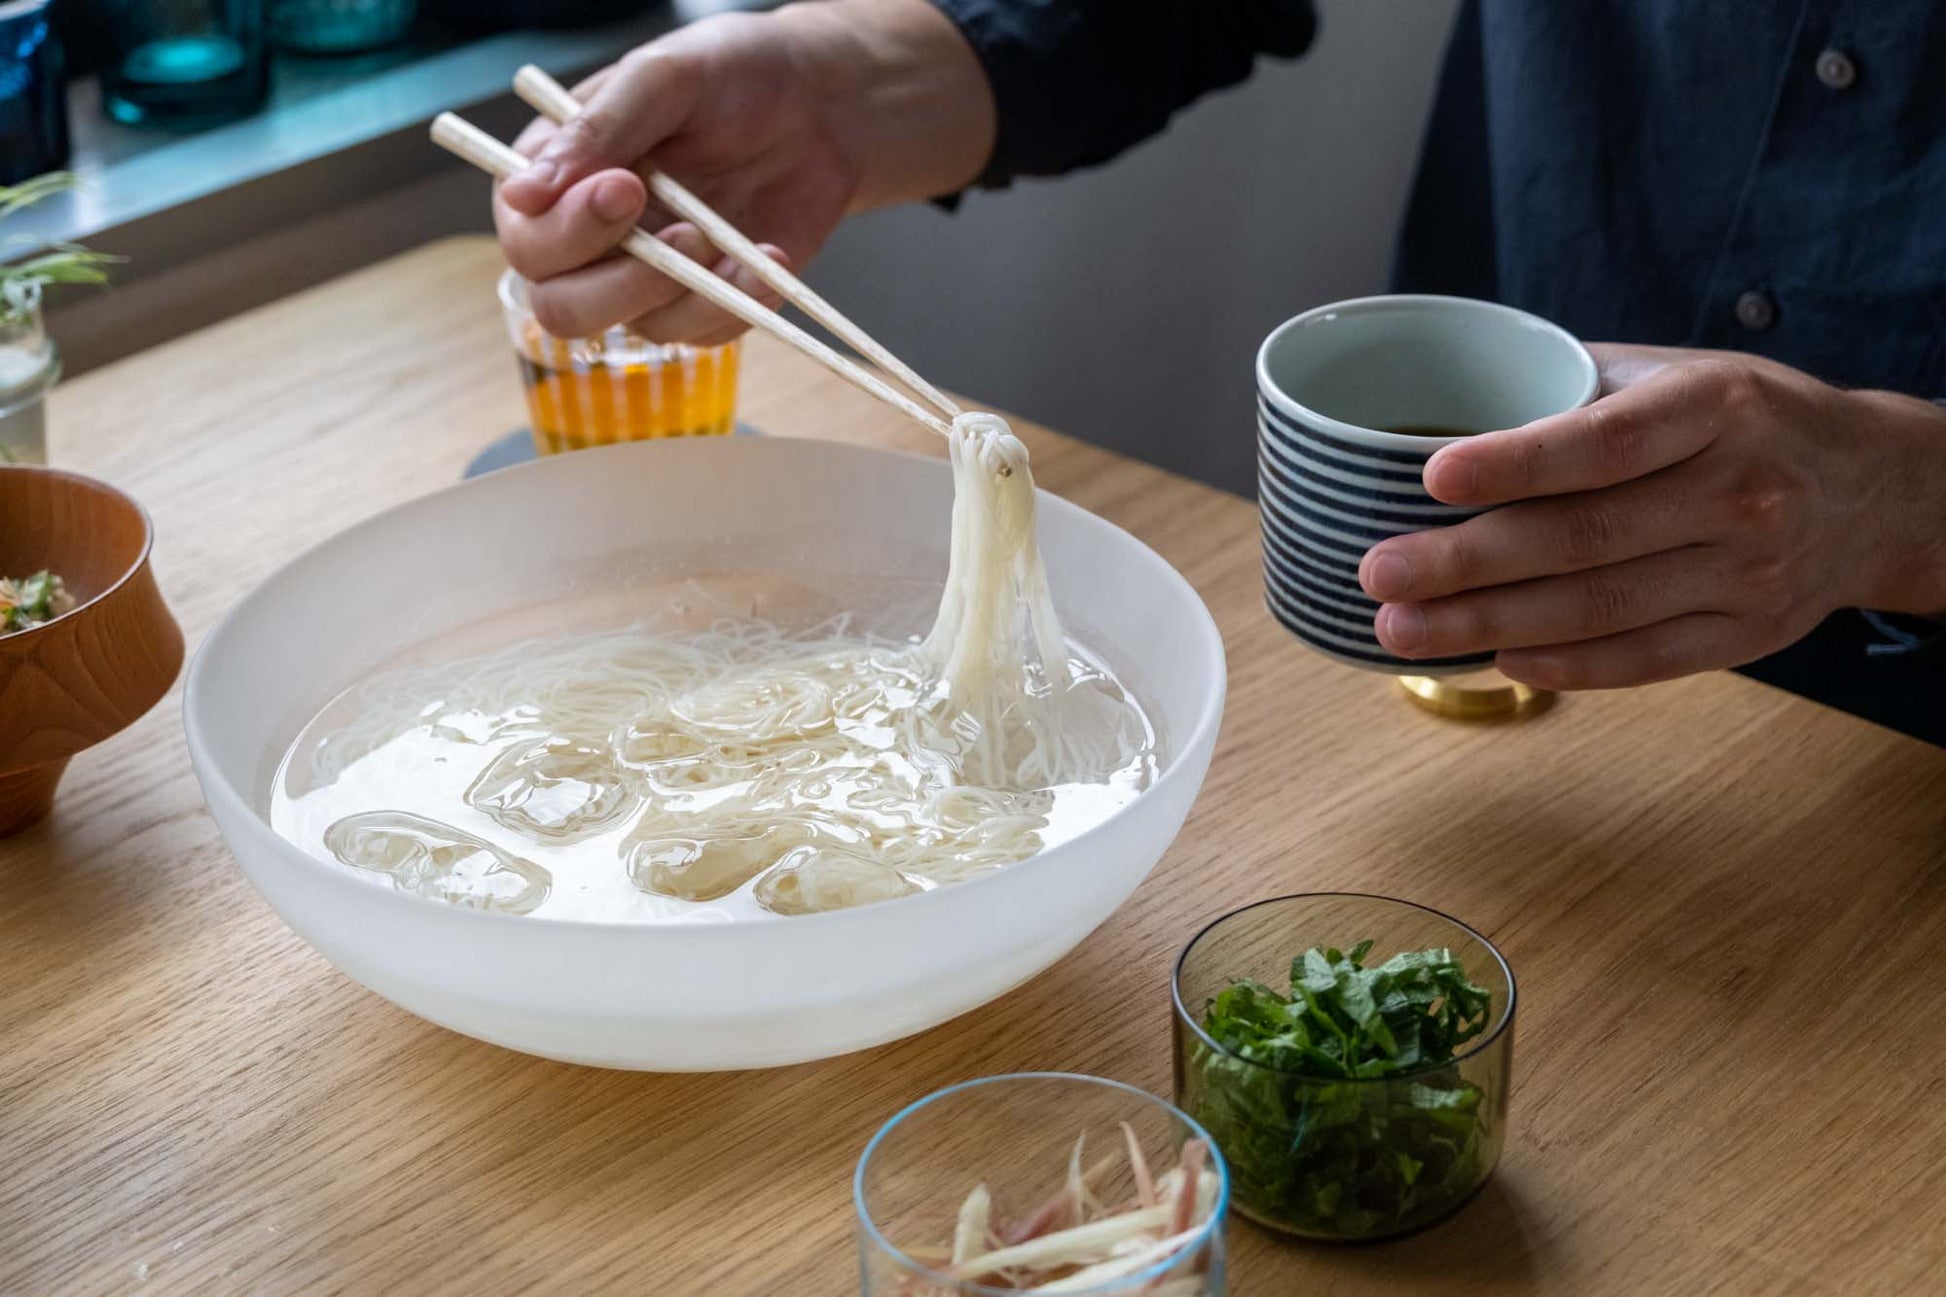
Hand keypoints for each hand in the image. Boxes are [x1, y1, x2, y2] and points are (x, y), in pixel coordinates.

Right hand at [493, 0, 993, 344]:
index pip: (528, 240)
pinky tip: (769, 258)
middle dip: (623, 286)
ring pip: (637, 330)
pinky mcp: (702, 302)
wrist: (819, 105)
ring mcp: (646, 278)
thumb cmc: (731, 75)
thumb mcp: (663, 79)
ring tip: (733, 241)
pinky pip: (703, 336)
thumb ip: (596, 130)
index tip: (627, 188)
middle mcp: (590, 239)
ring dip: (692, 295)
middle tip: (687, 234)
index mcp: (558, 179)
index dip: (568, 232)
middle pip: (561, 309)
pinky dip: (738, 305)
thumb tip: (521, 195)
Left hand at [1357, 345, 1945, 688]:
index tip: (1430, 475)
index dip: (1516, 462)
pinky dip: (1565, 666)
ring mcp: (1748, 573)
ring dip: (1489, 626)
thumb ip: (1576, 386)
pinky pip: (1642, 660)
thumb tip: (1445, 404)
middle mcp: (1739, 491)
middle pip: (1585, 539)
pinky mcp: (1748, 637)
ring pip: (1600, 609)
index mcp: (1717, 408)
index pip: (1606, 443)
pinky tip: (1496, 661)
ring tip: (1403, 629)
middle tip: (1379, 575)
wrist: (1877, 491)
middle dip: (1467, 564)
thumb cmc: (1747, 420)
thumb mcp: (1682, 373)